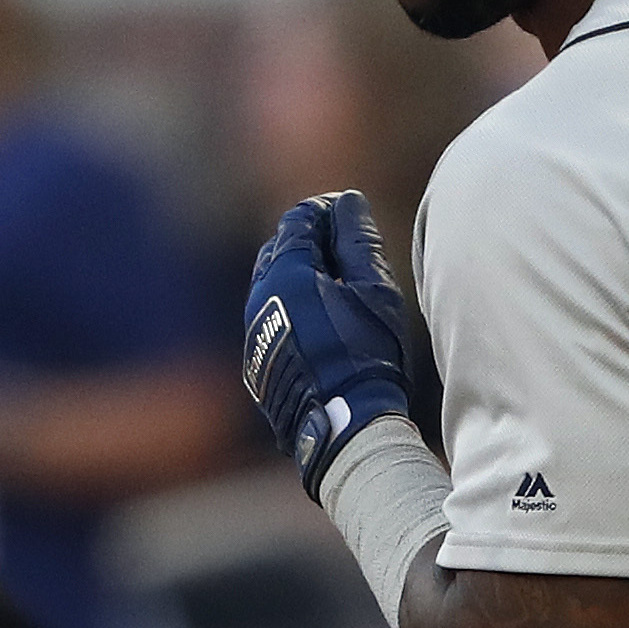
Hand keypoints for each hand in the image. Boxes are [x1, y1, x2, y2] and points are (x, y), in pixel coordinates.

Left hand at [240, 189, 435, 494]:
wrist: (344, 425)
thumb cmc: (366, 354)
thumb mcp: (374, 290)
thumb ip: (358, 240)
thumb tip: (348, 203)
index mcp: (286, 271)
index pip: (299, 219)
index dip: (326, 211)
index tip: (349, 216)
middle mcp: (259, 296)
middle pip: (280, 249)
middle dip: (311, 242)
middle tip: (346, 251)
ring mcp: (253, 331)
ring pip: (272, 285)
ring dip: (299, 277)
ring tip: (336, 290)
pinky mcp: (256, 361)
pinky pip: (270, 319)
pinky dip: (291, 310)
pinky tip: (320, 326)